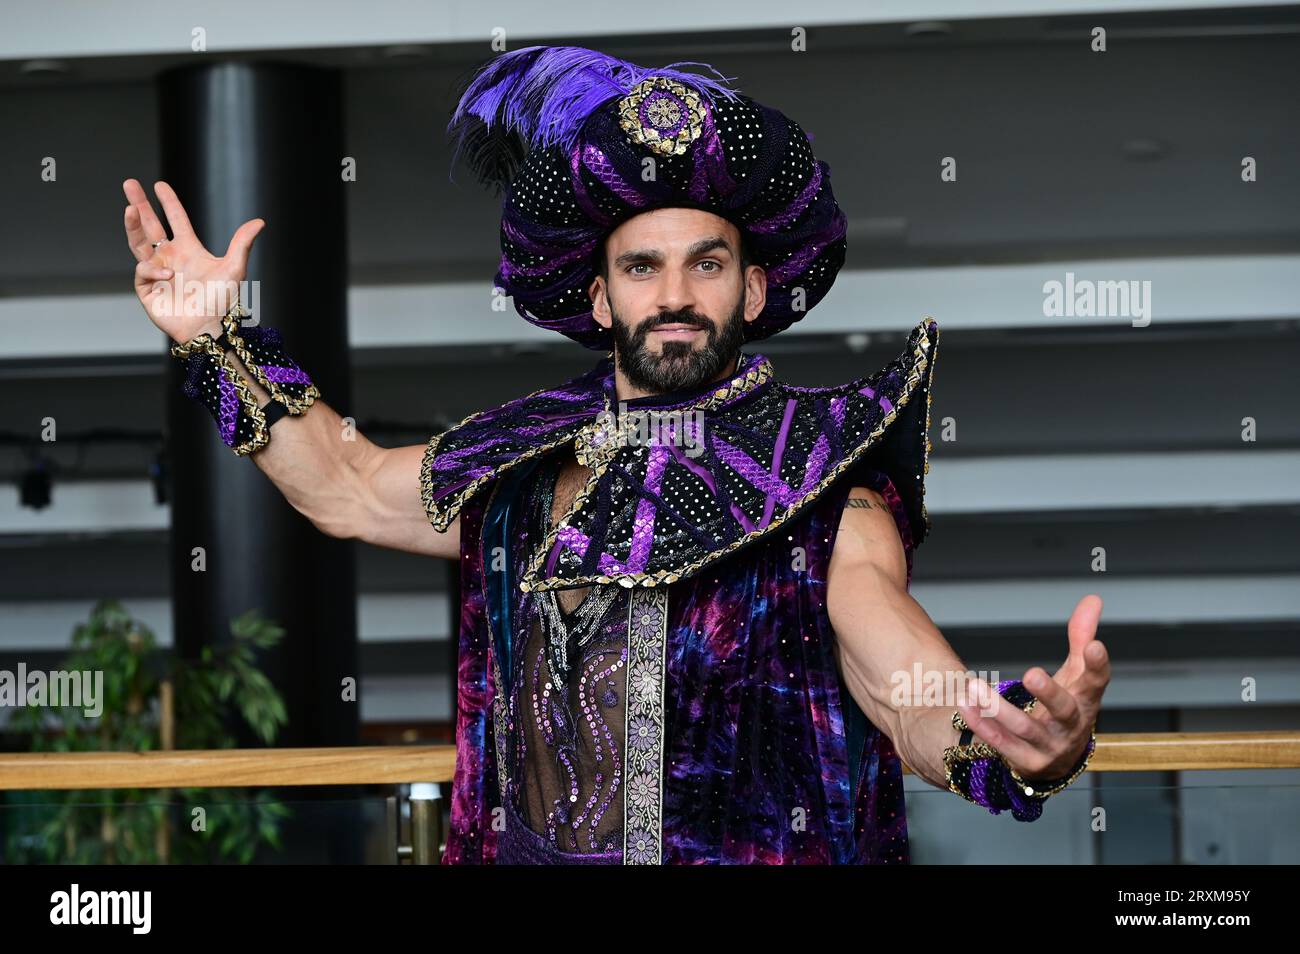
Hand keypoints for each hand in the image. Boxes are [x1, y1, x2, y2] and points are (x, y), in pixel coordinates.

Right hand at [122, 178, 264, 344]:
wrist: (210, 328)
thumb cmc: (222, 302)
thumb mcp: (234, 268)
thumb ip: (242, 243)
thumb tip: (259, 221)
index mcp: (189, 249)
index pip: (176, 220)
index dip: (168, 202)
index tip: (159, 185)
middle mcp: (170, 257)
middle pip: (150, 226)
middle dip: (139, 205)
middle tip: (129, 183)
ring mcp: (156, 272)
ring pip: (138, 243)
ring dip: (133, 225)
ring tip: (129, 209)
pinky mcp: (147, 289)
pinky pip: (144, 271)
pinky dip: (154, 270)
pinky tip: (168, 275)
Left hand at [956, 594, 1109, 782]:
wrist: (1058, 759)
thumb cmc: (1067, 705)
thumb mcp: (1075, 673)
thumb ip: (1080, 636)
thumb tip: (1092, 599)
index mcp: (1086, 701)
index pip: (1097, 682)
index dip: (1097, 665)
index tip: (1095, 646)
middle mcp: (1071, 726)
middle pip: (1063, 710)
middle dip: (1048, 693)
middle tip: (1031, 673)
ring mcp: (1050, 747)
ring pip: (1024, 729)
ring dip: (997, 709)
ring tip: (973, 685)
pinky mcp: (1026, 761)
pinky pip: (1001, 743)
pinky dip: (981, 724)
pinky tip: (965, 705)